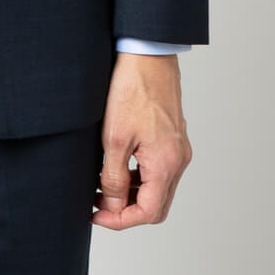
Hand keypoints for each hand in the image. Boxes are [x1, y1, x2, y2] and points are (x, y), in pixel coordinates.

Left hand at [92, 51, 192, 229]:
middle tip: (97, 205)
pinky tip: (118, 167)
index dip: (120, 220)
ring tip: (102, 186)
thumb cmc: (132, 89)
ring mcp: (178, 148)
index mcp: (166, 164)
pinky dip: (139, 177)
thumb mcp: (114, 138)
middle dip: (126, 211)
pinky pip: (159, 170)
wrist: (147, 54)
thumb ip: (112, 177)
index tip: (96, 215)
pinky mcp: (173, 137)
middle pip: (156, 205)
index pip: (148, 212)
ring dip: (132, 194)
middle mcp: (178, 160)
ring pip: (158, 188)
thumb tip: (111, 206)